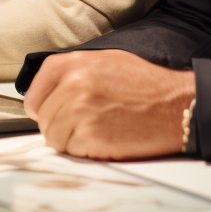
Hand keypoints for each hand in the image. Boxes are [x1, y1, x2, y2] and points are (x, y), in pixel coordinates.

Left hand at [23, 50, 195, 160]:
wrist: (175, 105)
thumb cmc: (147, 84)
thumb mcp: (106, 61)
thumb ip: (74, 71)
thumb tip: (50, 91)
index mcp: (74, 63)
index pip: (35, 89)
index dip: (38, 104)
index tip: (44, 111)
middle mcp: (73, 84)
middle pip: (43, 116)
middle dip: (58, 123)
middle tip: (84, 123)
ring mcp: (80, 111)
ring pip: (53, 136)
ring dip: (69, 139)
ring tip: (96, 130)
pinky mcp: (90, 136)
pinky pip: (70, 151)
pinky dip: (84, 150)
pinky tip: (104, 139)